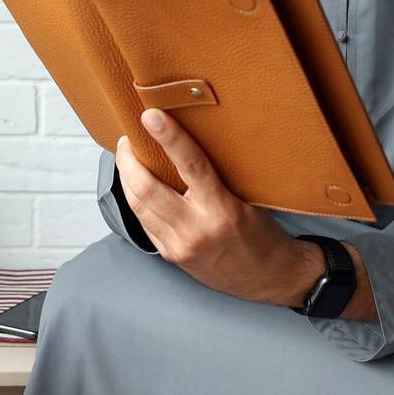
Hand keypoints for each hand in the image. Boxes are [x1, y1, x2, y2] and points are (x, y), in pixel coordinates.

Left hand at [114, 108, 314, 306]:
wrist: (267, 277)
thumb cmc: (260, 234)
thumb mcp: (247, 199)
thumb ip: (216, 176)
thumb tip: (187, 143)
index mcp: (222, 209)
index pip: (191, 165)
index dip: (169, 137)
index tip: (151, 116)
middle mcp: (197, 229)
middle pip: (148, 188)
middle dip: (129, 160)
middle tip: (127, 140)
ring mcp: (180, 245)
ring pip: (138, 205)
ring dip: (126, 178)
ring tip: (127, 159)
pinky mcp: (171, 255)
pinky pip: (144, 223)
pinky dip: (136, 200)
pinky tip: (136, 186)